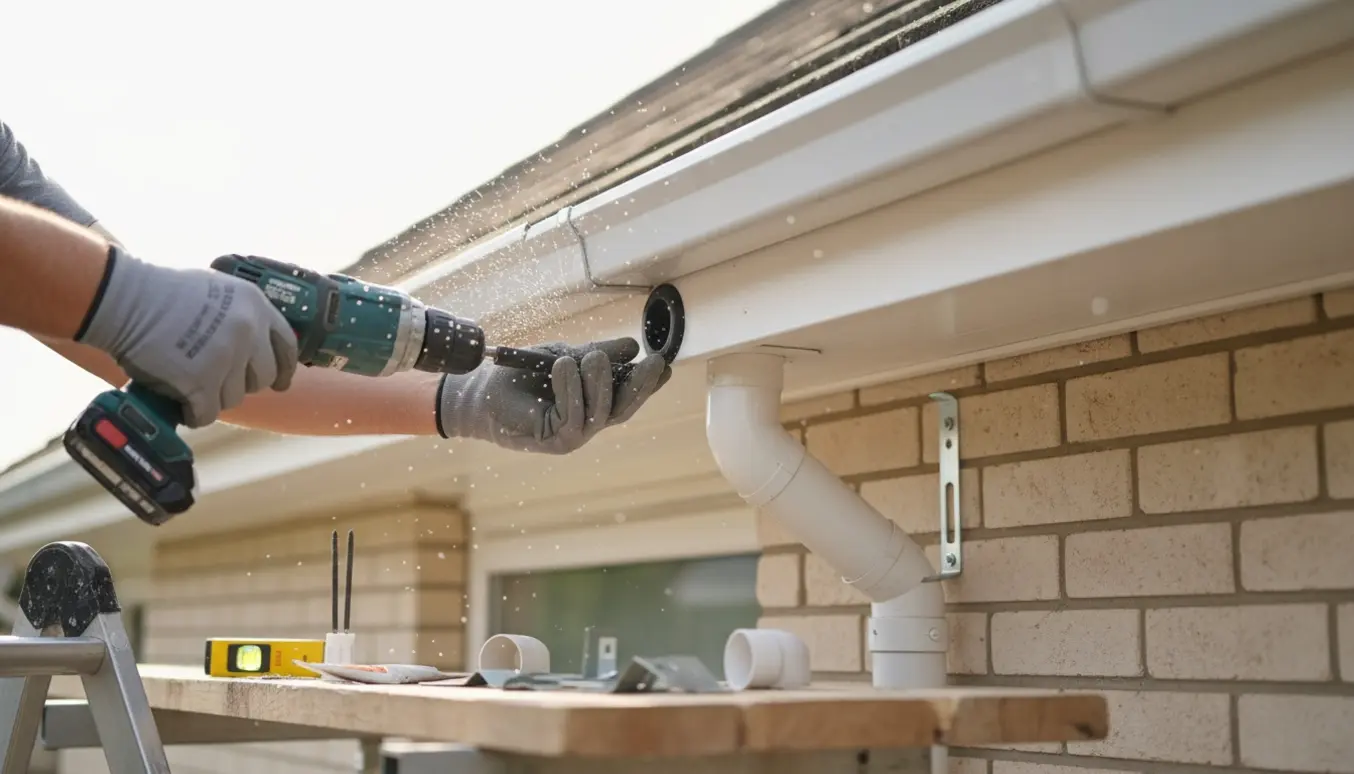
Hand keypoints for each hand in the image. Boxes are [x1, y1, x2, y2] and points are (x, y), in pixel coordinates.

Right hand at [77, 245, 299, 426]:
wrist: (125, 298)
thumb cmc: (162, 292)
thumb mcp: (218, 291)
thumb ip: (241, 315)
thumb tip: (254, 345)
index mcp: (256, 305)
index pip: (287, 346)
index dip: (284, 368)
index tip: (280, 382)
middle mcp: (248, 331)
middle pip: (263, 377)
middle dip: (242, 383)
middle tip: (216, 379)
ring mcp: (226, 357)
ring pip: (234, 398)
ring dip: (213, 396)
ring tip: (190, 383)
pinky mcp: (201, 382)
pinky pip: (207, 413)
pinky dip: (194, 413)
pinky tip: (182, 405)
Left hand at [436, 337, 670, 453]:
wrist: (483, 392)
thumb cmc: (521, 376)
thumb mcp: (562, 356)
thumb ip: (594, 353)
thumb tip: (631, 347)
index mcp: (593, 403)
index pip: (626, 395)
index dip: (647, 383)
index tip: (664, 364)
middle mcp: (587, 423)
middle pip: (622, 409)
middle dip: (640, 386)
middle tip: (654, 362)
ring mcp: (574, 435)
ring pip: (600, 413)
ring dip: (600, 383)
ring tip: (596, 357)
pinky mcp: (555, 441)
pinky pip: (572, 417)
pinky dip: (571, 389)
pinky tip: (565, 366)